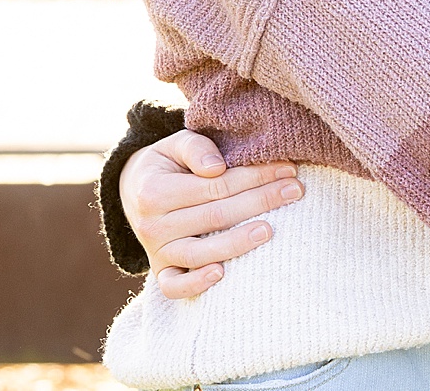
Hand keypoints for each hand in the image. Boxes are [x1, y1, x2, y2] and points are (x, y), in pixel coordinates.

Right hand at [120, 129, 303, 300]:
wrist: (134, 191)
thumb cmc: (168, 164)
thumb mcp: (175, 145)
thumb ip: (196, 147)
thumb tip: (217, 168)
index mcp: (155, 191)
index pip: (216, 186)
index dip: (254, 177)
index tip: (288, 170)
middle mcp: (153, 225)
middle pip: (215, 216)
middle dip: (260, 202)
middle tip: (295, 191)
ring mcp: (157, 251)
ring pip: (198, 252)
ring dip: (236, 243)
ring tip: (269, 230)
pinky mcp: (161, 270)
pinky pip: (173, 286)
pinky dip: (195, 284)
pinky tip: (222, 274)